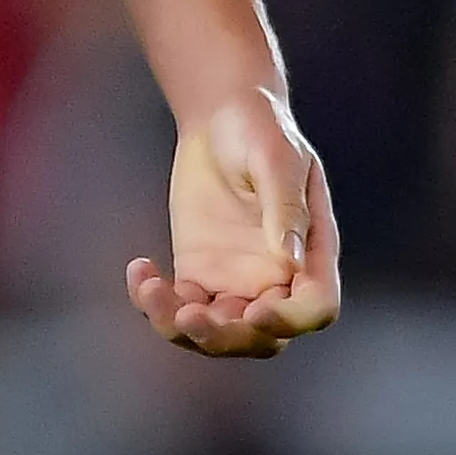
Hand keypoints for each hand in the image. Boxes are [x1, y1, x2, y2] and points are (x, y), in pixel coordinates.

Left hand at [124, 89, 339, 358]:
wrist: (221, 117)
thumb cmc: (259, 127)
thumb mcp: (276, 156)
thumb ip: (284, 205)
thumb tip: (291, 261)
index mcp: (312, 252)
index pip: (315, 307)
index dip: (290, 321)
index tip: (254, 312)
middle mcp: (277, 278)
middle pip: (263, 337)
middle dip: (226, 337)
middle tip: (187, 314)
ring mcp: (237, 282)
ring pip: (218, 333)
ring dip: (183, 328)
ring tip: (151, 292)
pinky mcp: (199, 275)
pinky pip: (180, 308)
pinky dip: (156, 304)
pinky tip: (140, 271)